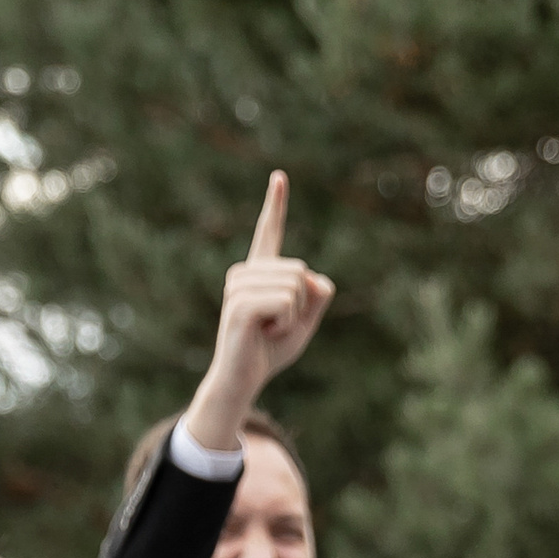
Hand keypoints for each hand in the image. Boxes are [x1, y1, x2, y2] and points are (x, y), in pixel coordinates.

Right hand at [179, 173, 335, 455]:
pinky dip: (287, 325)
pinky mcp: (240, 304)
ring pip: (296, 287)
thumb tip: (319, 280)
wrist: (241, 380)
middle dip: (301, 306)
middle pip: (301, 272)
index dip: (275, 206)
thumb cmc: (269, 352)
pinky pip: (286, 303)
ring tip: (268, 331)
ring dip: (293, 318)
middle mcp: (245, 273)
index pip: (269, 233)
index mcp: (259, 273)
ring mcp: (239, 286)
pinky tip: (265, 334)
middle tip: (275, 326)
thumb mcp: (303, 323)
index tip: (279, 177)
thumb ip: (316, 298)